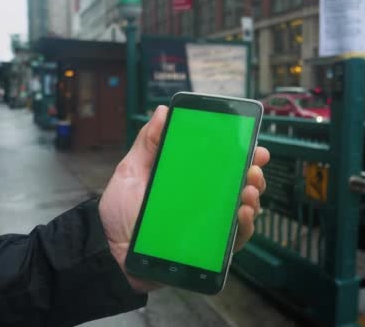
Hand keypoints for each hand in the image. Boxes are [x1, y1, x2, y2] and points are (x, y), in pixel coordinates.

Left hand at [98, 105, 269, 291]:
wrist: (110, 253)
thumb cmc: (121, 212)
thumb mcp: (130, 172)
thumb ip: (147, 143)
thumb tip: (162, 111)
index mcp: (190, 180)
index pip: (222, 164)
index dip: (242, 152)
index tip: (252, 143)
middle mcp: (204, 201)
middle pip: (239, 184)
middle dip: (253, 173)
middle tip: (253, 167)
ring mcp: (209, 226)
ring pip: (244, 210)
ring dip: (252, 197)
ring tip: (248, 190)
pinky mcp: (209, 250)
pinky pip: (235, 240)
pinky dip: (244, 226)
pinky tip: (241, 213)